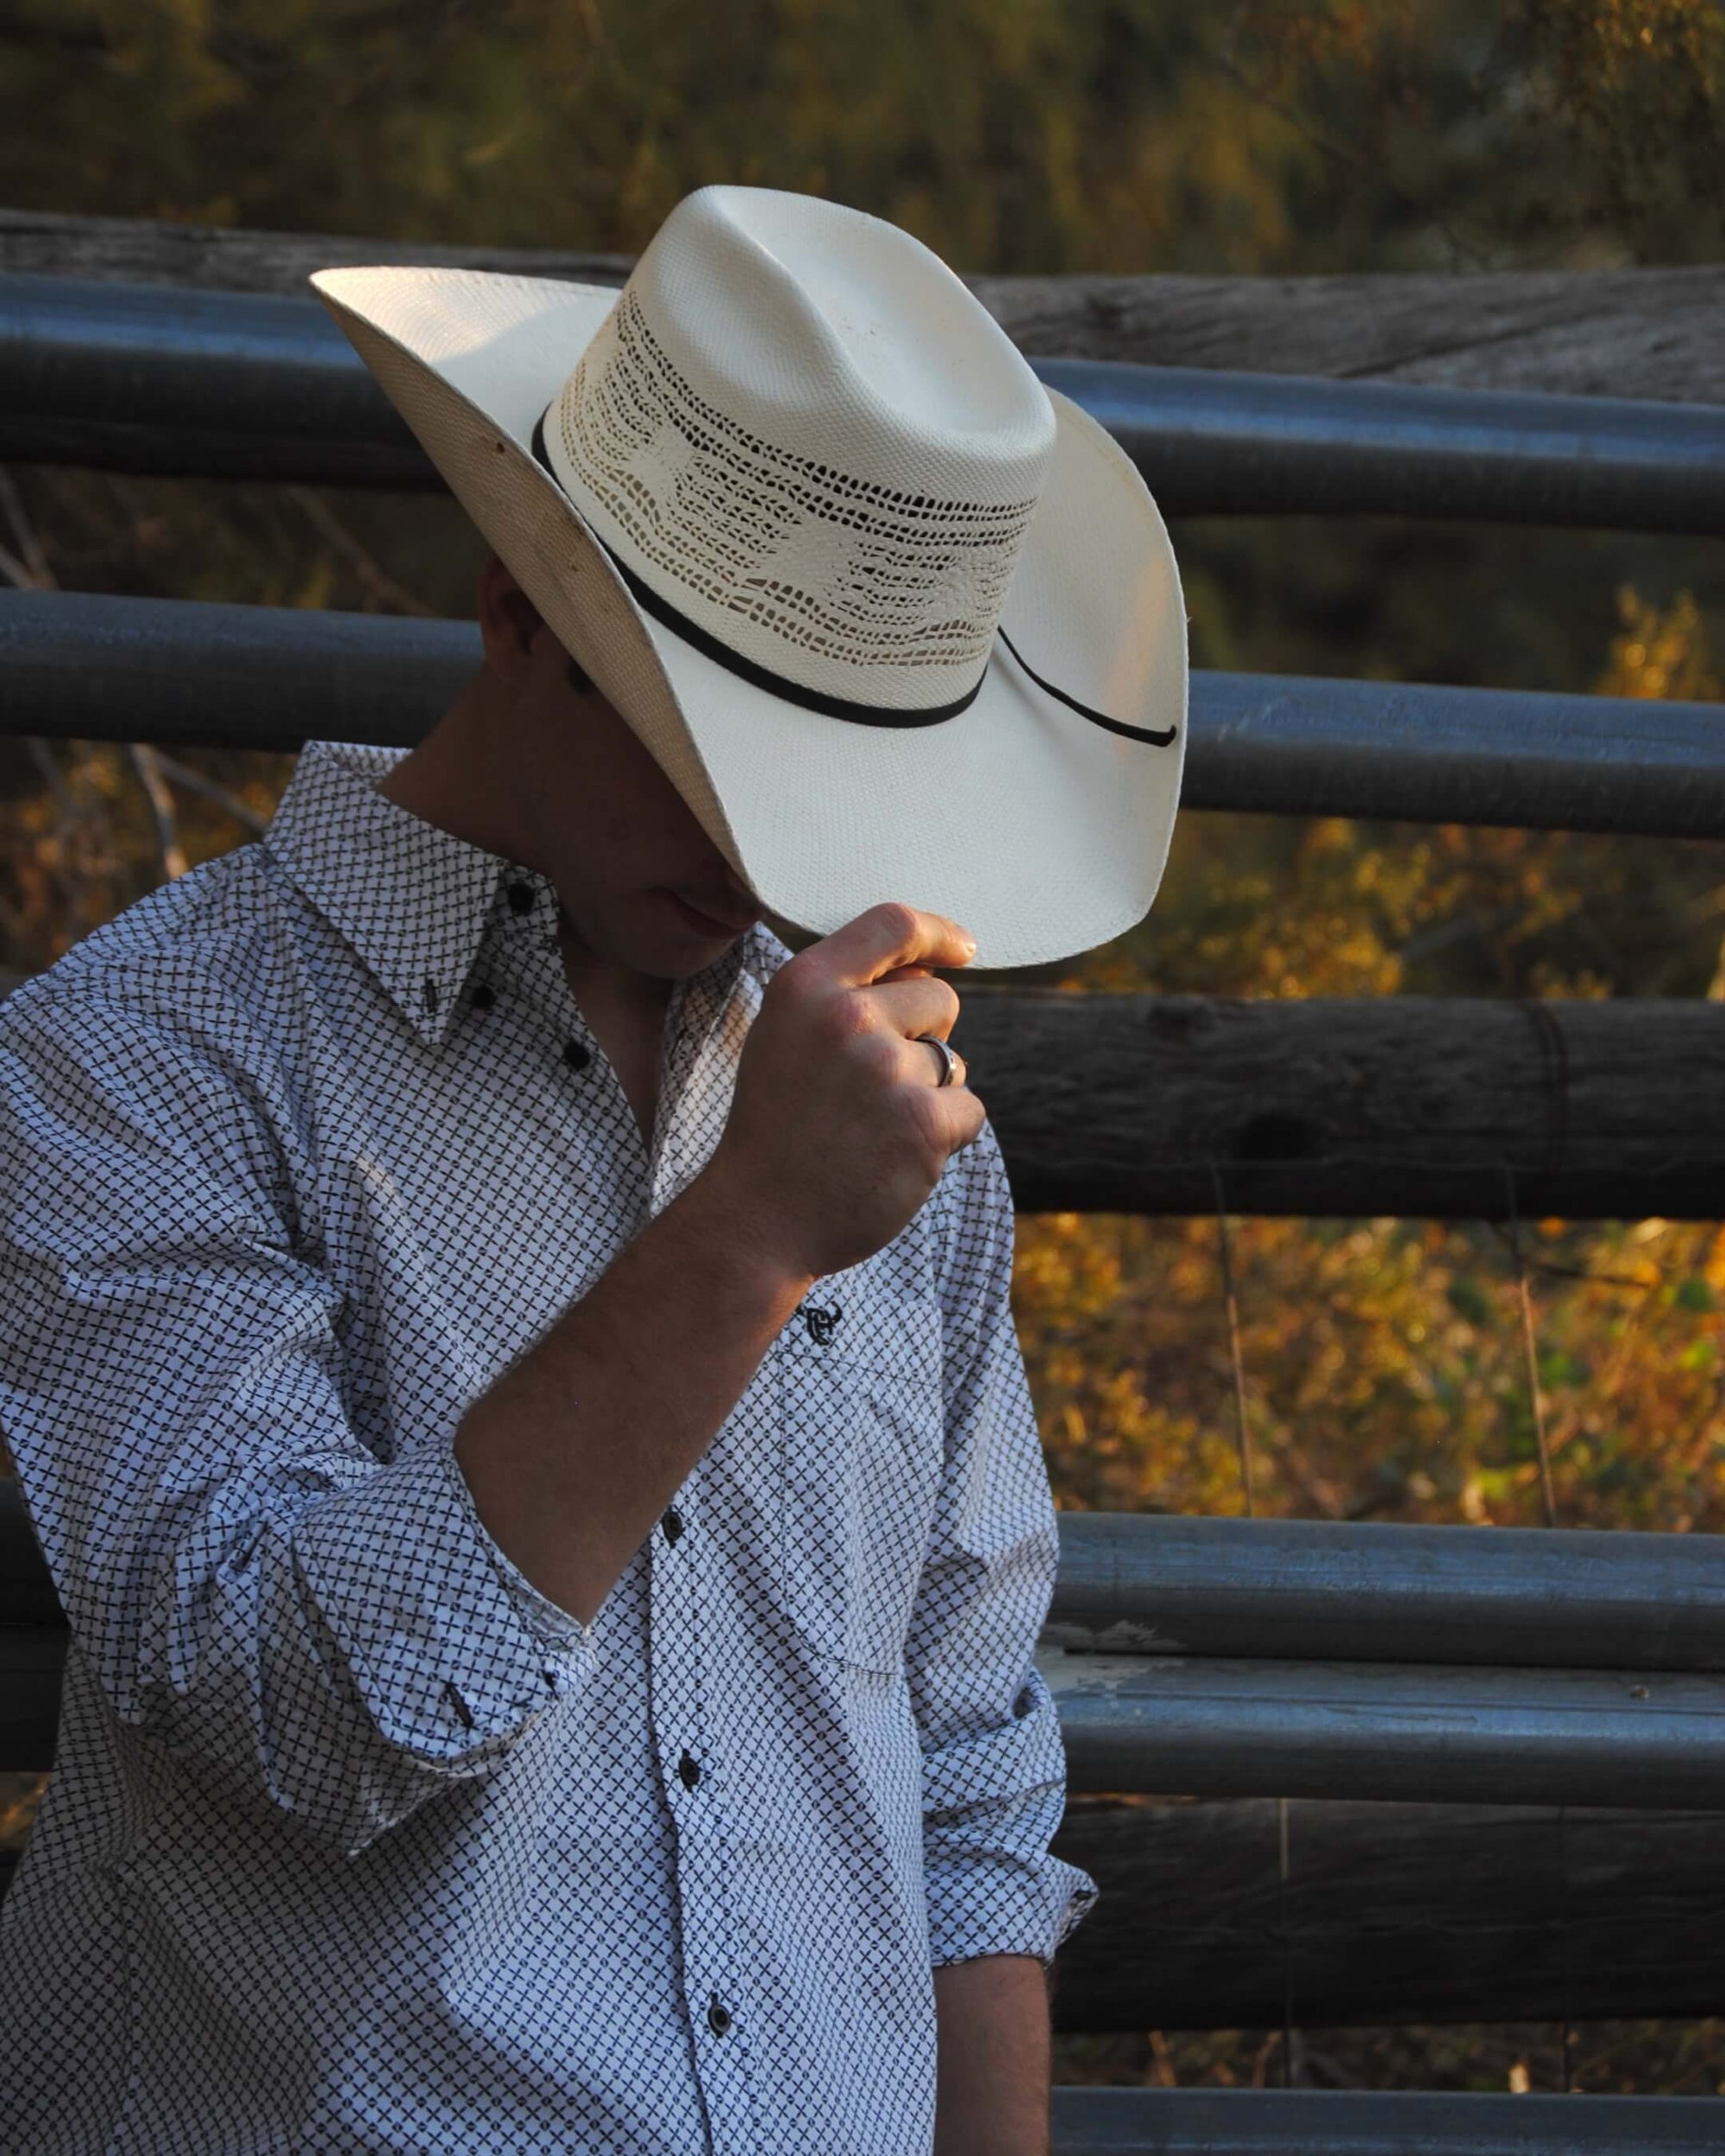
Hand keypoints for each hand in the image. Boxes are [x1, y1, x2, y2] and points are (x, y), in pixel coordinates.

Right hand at [704, 902, 985, 1283]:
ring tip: (870, 1128)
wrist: (756, 1221)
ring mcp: (886, 1070)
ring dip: (929, 1092)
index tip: (962, 949)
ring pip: (952, 1061)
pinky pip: (969, 1109)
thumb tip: (931, 966)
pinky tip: (893, 1155)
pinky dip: (944, 1134)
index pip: (893, 925)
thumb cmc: (776, 1127)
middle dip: (926, 1036)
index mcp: (805, 986)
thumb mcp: (786, 1038)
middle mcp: (845, 1017)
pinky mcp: (923, 1124)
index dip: (938, 934)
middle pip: (940, 998)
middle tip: (875, 1086)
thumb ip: (845, 994)